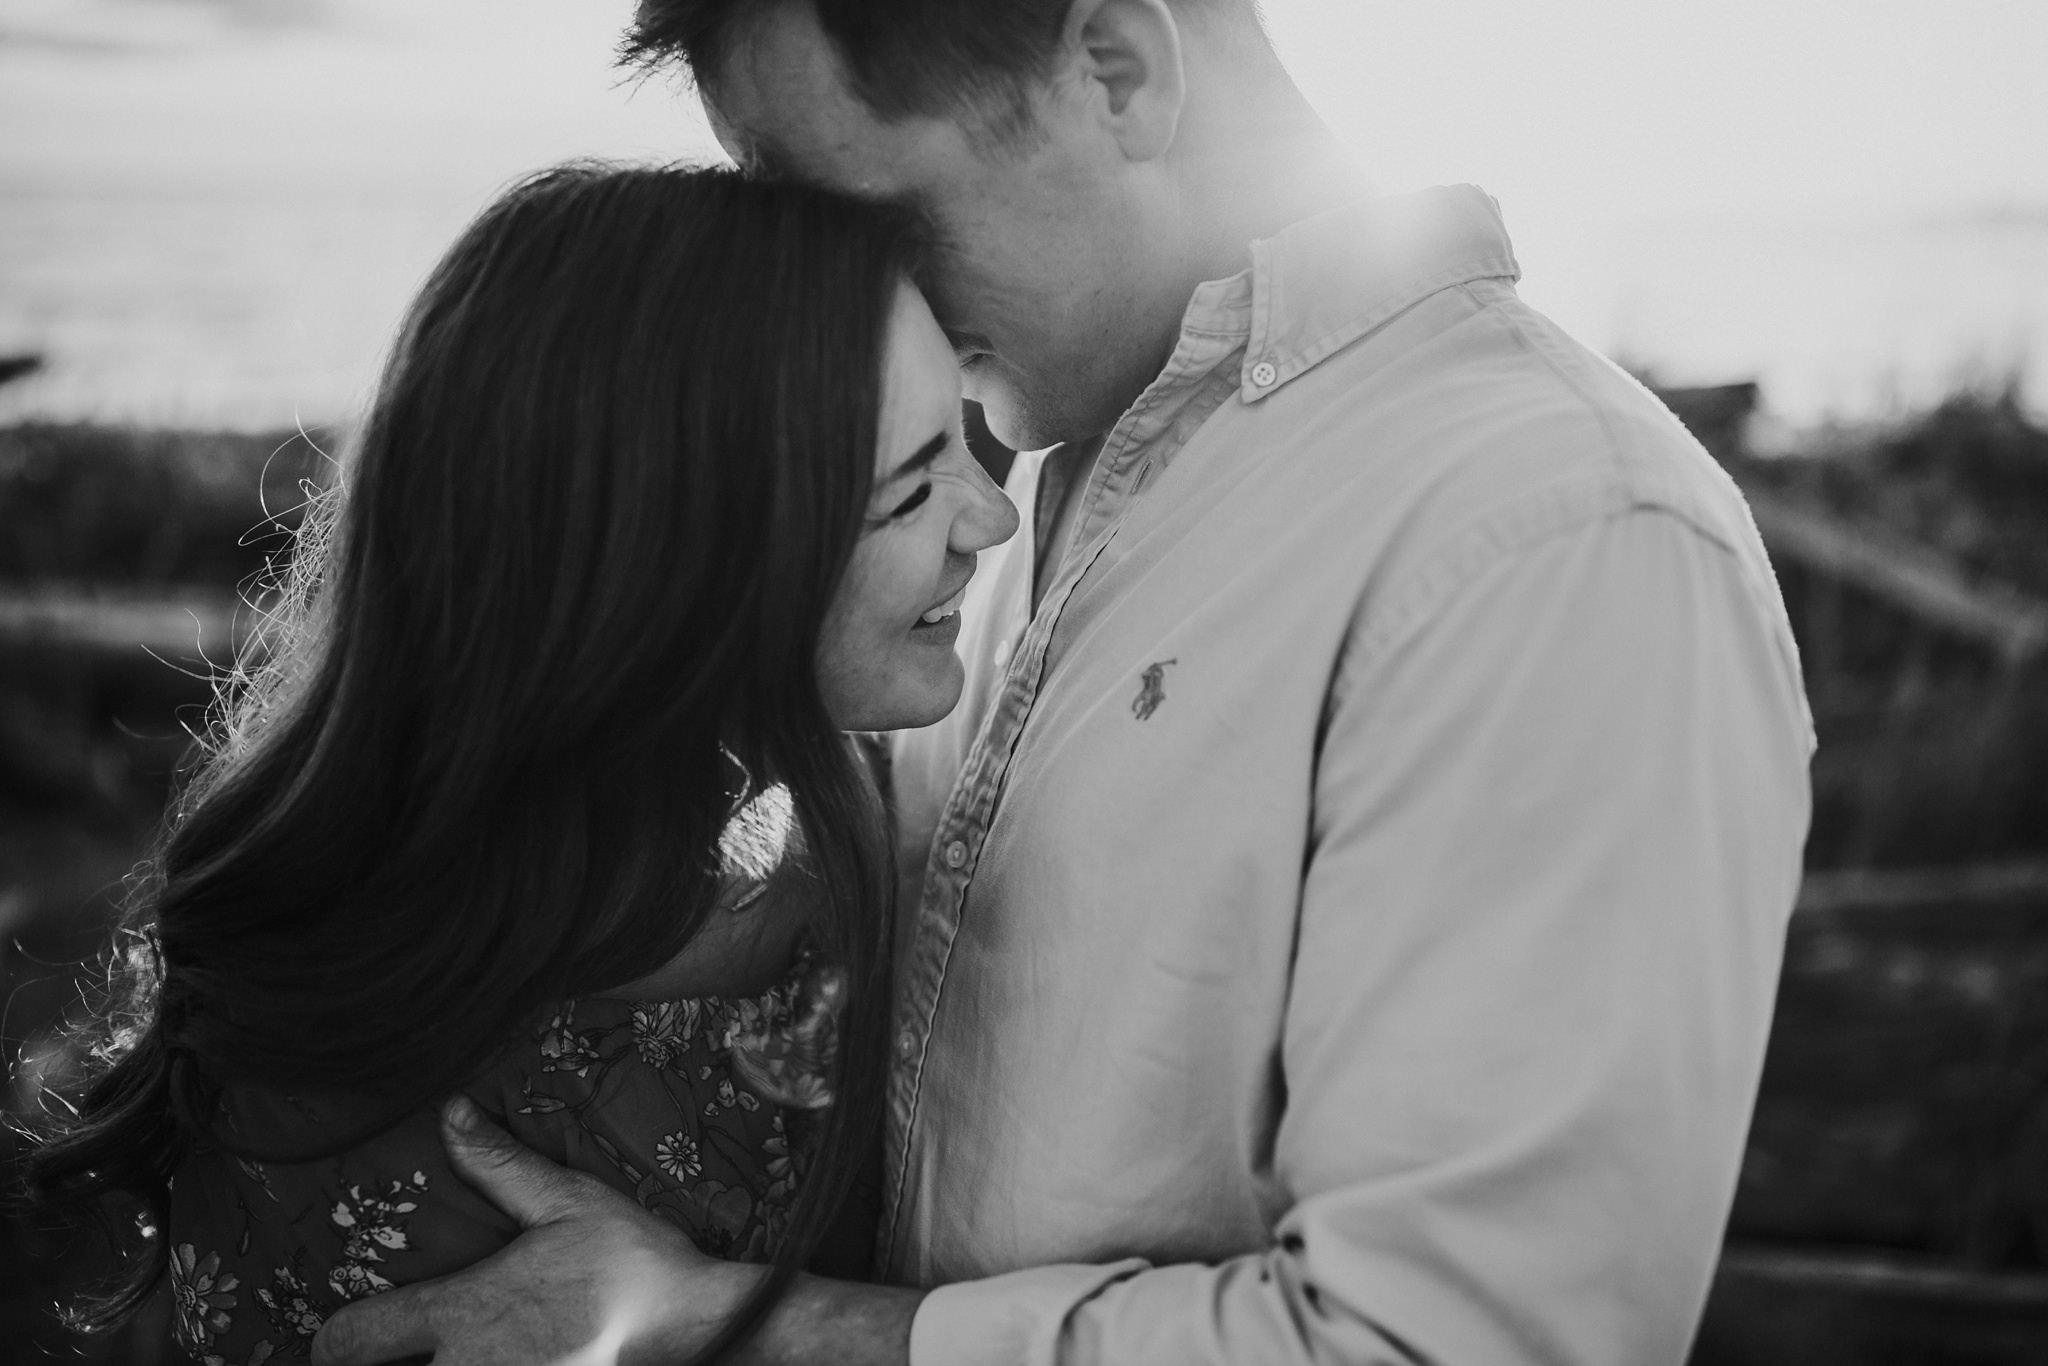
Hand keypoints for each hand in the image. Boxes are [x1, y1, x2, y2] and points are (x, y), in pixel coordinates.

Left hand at [312, 1095, 760, 1365]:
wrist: (694, 1328)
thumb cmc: (630, 1263)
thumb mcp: (568, 1201)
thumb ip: (501, 1165)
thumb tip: (451, 1111)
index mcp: (464, 1311)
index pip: (351, 1341)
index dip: (334, 1337)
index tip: (345, 1331)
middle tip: (391, 1350)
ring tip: (442, 1358)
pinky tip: (498, 1364)